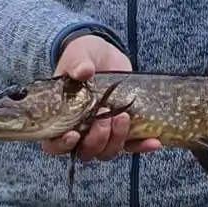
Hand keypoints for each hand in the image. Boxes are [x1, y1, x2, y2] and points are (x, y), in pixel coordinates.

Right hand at [42, 35, 160, 161]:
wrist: (105, 55)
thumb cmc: (83, 57)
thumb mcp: (77, 55)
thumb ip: (76, 63)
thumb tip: (83, 71)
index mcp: (60, 119)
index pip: (54, 144)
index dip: (61, 145)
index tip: (74, 134)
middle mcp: (80, 132)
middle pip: (85, 151)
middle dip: (96, 139)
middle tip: (105, 116)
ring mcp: (102, 133)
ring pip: (107, 152)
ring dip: (117, 139)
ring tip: (123, 116)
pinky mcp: (122, 131)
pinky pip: (132, 146)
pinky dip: (142, 146)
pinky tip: (153, 141)